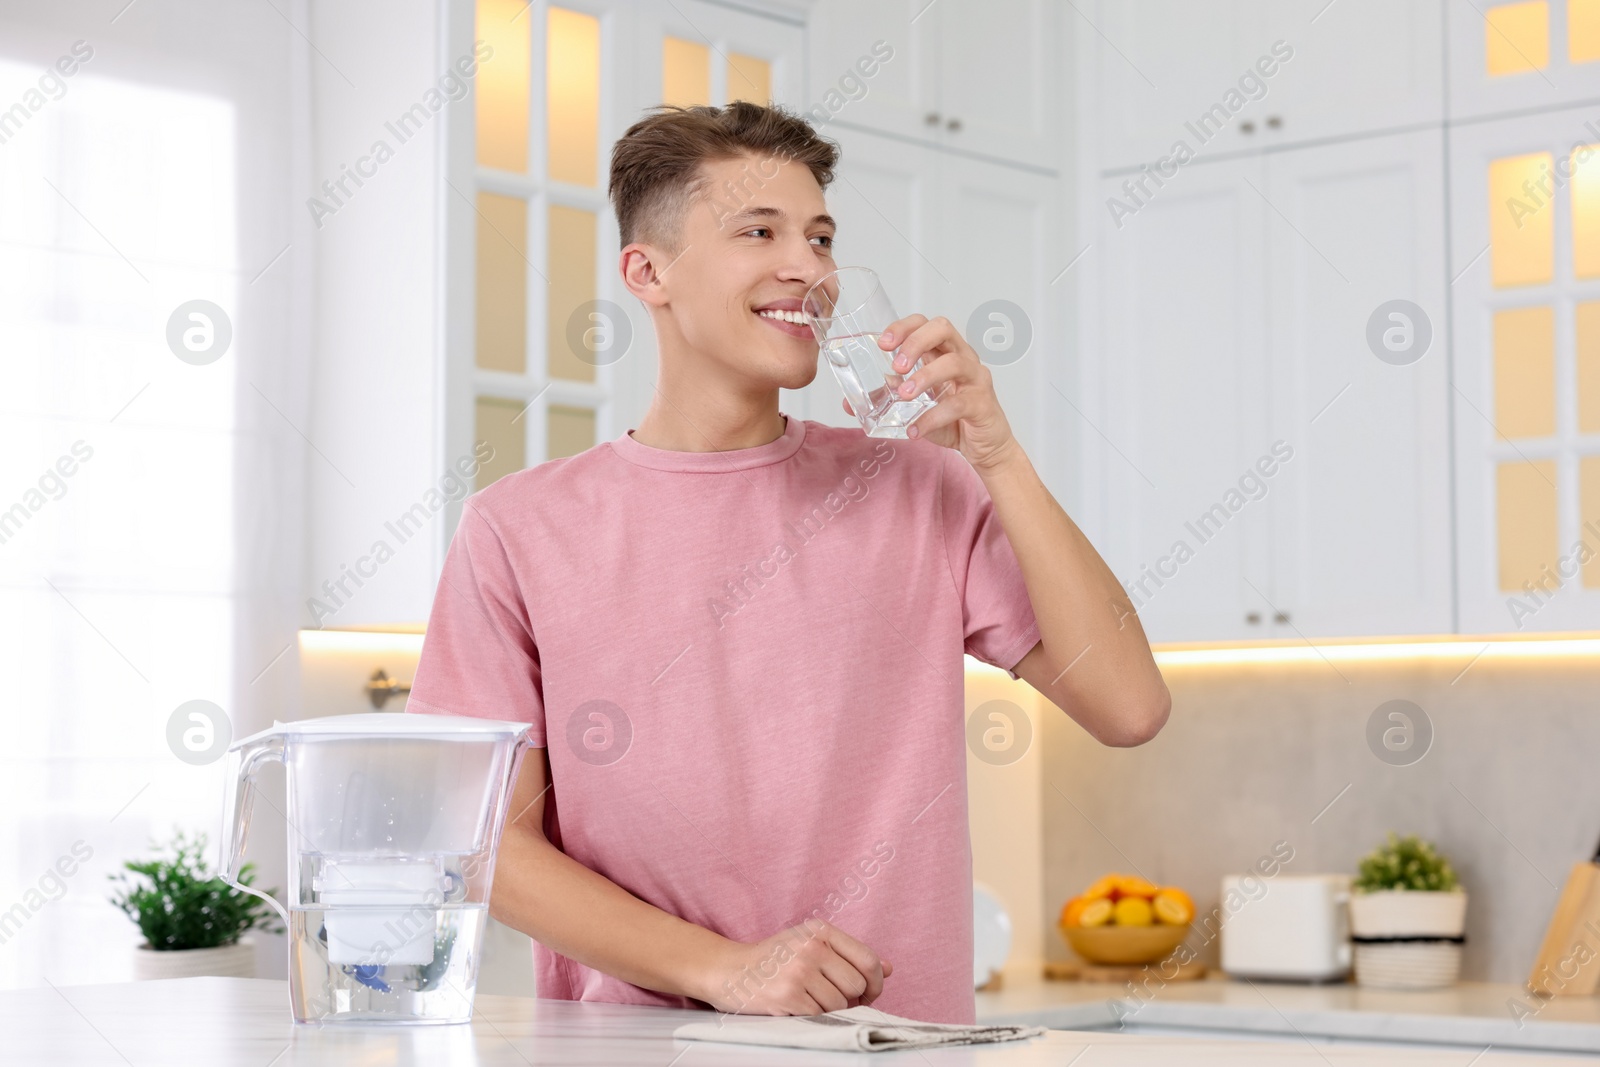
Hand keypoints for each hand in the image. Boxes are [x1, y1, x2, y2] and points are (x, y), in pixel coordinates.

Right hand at [698, 920, 892, 1015]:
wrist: (729, 970)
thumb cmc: (775, 959)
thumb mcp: (811, 944)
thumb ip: (849, 955)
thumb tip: (890, 969)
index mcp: (820, 930)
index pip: (868, 959)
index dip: (876, 982)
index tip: (869, 992)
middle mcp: (811, 947)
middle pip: (857, 985)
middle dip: (850, 998)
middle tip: (831, 997)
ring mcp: (799, 971)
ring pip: (840, 1004)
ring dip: (829, 1010)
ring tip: (807, 998)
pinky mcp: (788, 995)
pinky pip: (820, 1016)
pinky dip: (813, 1016)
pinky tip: (796, 1005)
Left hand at [841, 314, 1018, 470]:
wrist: (986, 448)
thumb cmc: (954, 420)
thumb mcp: (915, 406)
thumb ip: (888, 398)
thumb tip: (849, 402)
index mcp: (944, 353)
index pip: (926, 324)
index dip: (904, 327)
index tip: (883, 342)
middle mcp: (963, 358)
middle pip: (943, 329)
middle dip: (915, 342)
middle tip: (896, 364)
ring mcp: (976, 379)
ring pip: (954, 362)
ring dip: (924, 376)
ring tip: (903, 394)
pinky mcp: (983, 403)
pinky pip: (957, 404)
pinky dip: (932, 417)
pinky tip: (915, 429)